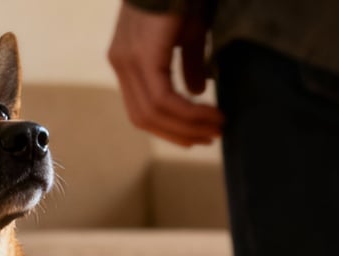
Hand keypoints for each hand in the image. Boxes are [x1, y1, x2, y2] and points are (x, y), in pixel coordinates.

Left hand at [107, 2, 222, 146]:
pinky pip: (163, 99)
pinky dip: (188, 112)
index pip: (142, 108)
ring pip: (153, 113)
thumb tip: (197, 92)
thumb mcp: (189, 33)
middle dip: (178, 133)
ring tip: (217, 126)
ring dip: (188, 125)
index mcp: (127, 60)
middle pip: (143, 118)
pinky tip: (211, 111)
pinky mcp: (142, 57)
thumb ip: (188, 64)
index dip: (169, 127)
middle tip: (210, 139)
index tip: (199, 134)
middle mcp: (121, 63)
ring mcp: (127, 60)